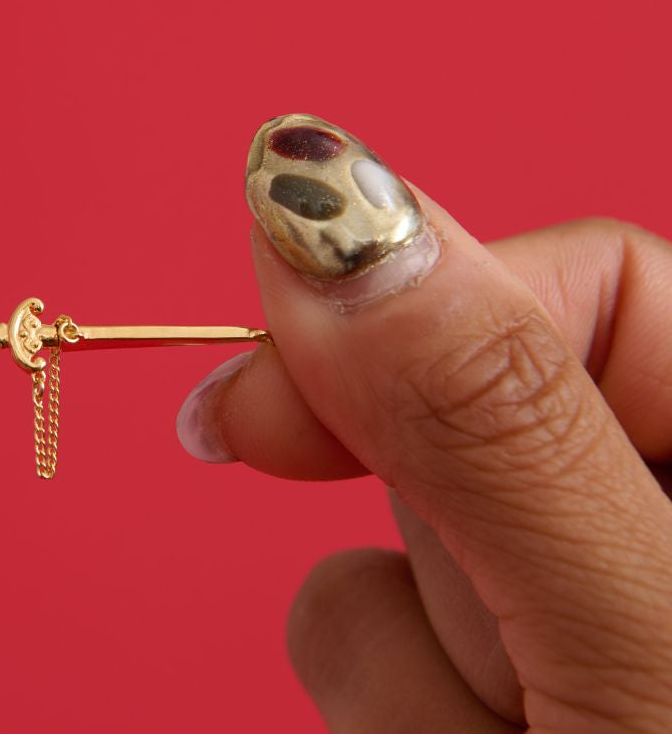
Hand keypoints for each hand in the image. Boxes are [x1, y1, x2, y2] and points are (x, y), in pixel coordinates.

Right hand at [177, 114, 671, 731]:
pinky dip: (393, 709)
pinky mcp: (473, 678)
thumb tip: (330, 213)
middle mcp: (640, 504)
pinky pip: (366, 640)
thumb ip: (490, 423)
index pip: (579, 278)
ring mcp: (559, 598)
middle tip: (476, 647)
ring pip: (394, 543)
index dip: (416, 315)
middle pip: (457, 415)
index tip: (264, 392)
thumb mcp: (632, 632)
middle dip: (428, 525)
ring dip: (416, 658)